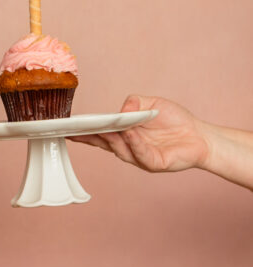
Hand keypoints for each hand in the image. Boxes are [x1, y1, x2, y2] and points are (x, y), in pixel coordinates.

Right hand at [69, 95, 209, 172]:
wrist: (200, 135)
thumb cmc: (174, 120)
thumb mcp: (151, 103)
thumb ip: (134, 102)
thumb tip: (121, 109)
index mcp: (124, 134)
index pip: (99, 134)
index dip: (83, 132)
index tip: (67, 128)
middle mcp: (128, 147)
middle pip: (104, 144)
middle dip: (90, 137)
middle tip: (76, 130)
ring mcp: (139, 157)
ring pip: (121, 150)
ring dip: (113, 139)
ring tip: (108, 128)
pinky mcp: (154, 164)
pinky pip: (141, 154)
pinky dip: (134, 143)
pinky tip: (130, 133)